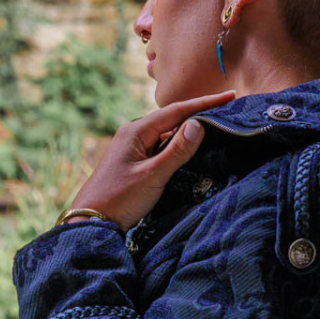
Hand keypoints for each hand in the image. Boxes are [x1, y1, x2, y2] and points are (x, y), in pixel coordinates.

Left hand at [68, 90, 238, 229]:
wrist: (90, 222)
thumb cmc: (119, 199)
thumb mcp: (152, 176)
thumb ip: (176, 151)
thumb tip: (198, 124)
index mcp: (136, 131)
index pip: (176, 111)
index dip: (204, 103)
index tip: (229, 96)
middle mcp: (133, 133)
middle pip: (172, 118)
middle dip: (199, 112)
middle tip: (228, 107)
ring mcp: (132, 147)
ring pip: (166, 133)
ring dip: (189, 129)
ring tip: (216, 124)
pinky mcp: (133, 161)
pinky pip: (160, 146)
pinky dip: (177, 145)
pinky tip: (191, 147)